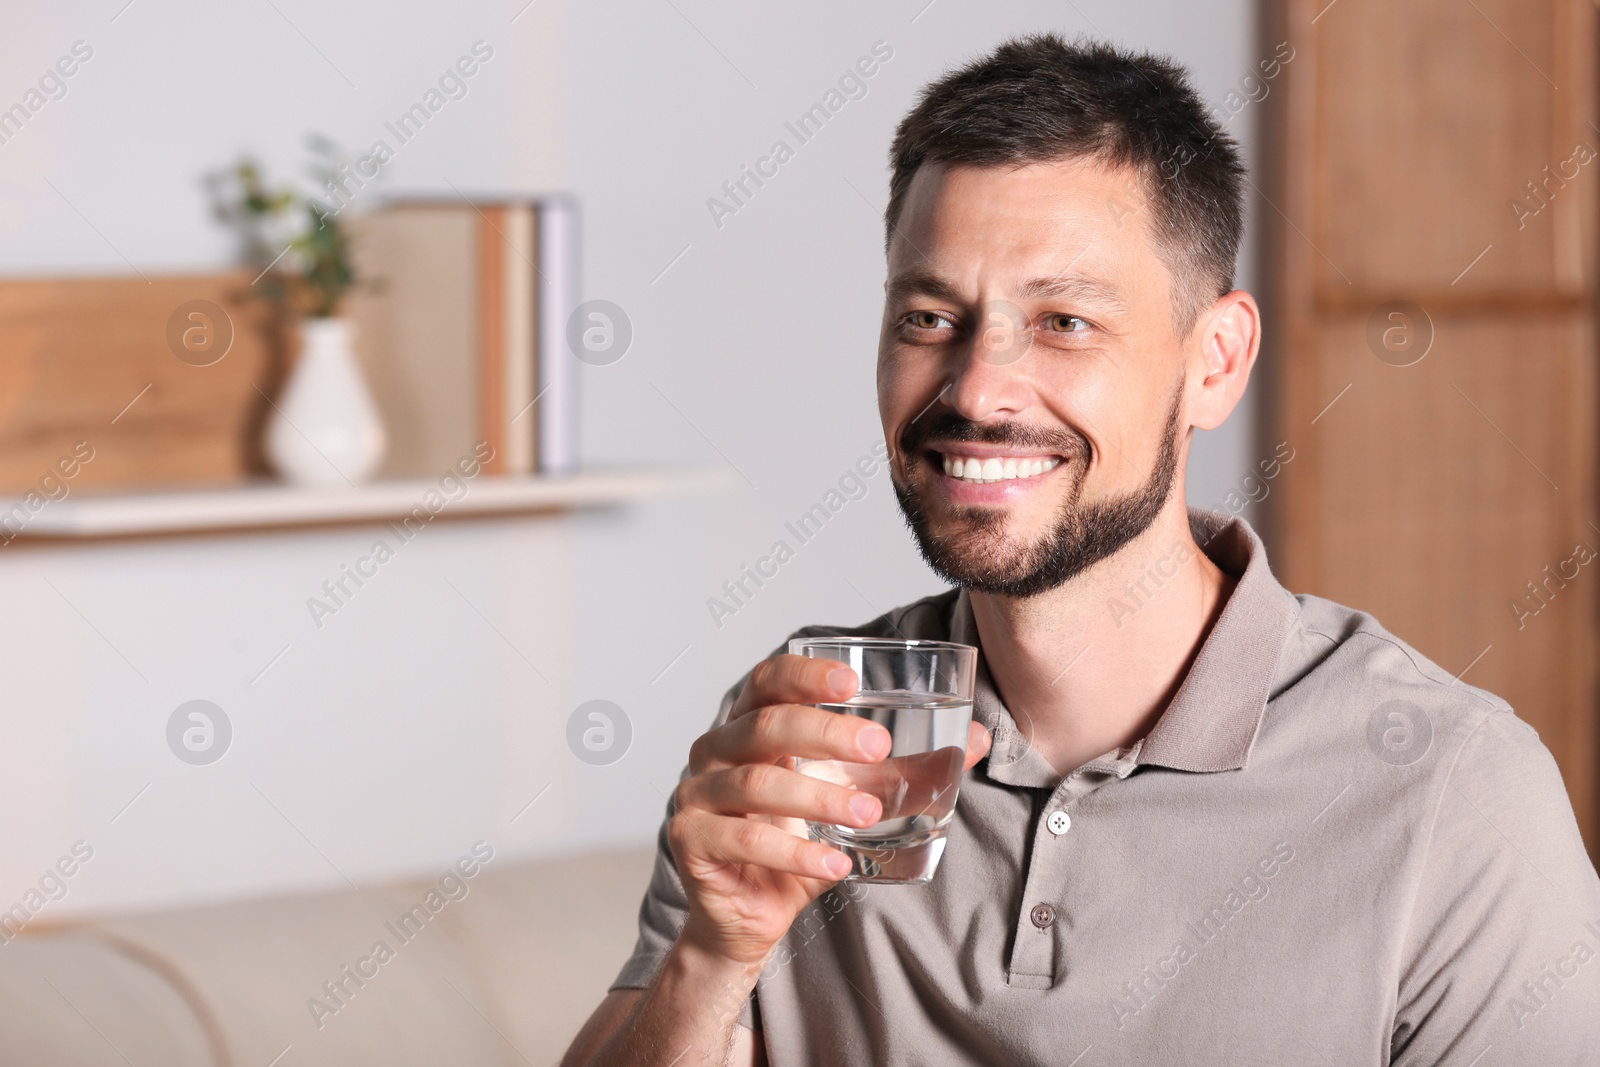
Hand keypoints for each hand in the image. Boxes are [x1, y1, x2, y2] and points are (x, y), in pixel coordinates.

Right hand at [669, 653, 990, 967]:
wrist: (751, 916)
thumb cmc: (797, 842)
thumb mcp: (855, 797)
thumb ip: (907, 770)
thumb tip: (976, 739)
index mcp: (751, 725)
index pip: (769, 680)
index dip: (806, 673)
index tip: (852, 680)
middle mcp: (717, 750)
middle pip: (766, 725)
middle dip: (826, 732)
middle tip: (879, 746)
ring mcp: (696, 793)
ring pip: (756, 781)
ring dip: (818, 796)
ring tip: (868, 812)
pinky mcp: (690, 840)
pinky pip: (743, 839)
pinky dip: (794, 852)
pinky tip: (833, 864)